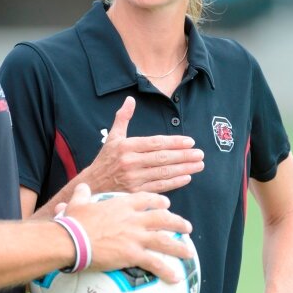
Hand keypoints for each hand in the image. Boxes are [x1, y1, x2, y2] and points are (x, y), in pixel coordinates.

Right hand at [62, 183, 193, 281]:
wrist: (72, 239)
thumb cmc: (72, 222)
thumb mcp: (77, 203)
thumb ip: (82, 194)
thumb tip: (82, 187)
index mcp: (121, 204)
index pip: (146, 199)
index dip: (158, 201)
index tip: (166, 204)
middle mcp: (133, 218)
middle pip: (162, 218)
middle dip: (177, 222)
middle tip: (187, 227)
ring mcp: (135, 236)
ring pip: (164, 240)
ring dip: (179, 246)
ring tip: (189, 252)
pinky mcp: (133, 254)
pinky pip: (154, 263)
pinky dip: (166, 271)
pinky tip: (176, 278)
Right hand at [88, 96, 203, 193]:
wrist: (93, 185)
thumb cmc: (106, 160)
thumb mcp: (112, 137)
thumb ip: (123, 118)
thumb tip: (130, 100)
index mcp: (126, 146)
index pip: (155, 143)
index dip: (174, 142)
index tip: (190, 142)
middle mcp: (130, 162)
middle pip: (162, 158)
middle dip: (183, 156)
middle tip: (200, 154)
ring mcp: (133, 179)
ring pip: (163, 173)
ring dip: (184, 169)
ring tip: (198, 165)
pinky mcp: (136, 192)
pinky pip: (159, 186)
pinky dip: (174, 182)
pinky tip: (187, 177)